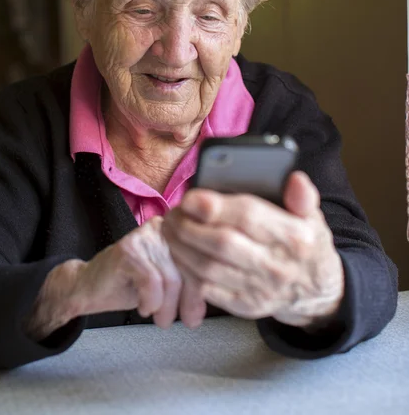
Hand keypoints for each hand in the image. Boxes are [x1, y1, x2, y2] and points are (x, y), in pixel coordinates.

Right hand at [73, 216, 203, 327]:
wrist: (90, 287)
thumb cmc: (131, 285)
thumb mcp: (169, 281)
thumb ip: (191, 280)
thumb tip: (218, 293)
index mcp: (177, 230)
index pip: (201, 258)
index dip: (203, 289)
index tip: (197, 314)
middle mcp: (162, 226)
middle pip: (189, 268)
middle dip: (189, 300)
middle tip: (185, 322)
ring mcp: (144, 236)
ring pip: (171, 278)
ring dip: (167, 306)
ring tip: (160, 318)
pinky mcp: (128, 249)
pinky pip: (152, 282)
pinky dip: (150, 301)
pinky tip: (144, 307)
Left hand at [162, 172, 344, 327]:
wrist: (314, 290)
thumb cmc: (305, 244)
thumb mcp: (312, 216)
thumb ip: (302, 196)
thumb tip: (295, 178)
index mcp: (294, 237)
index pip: (247, 217)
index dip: (213, 206)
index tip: (190, 198)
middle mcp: (277, 266)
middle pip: (222, 243)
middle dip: (189, 226)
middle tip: (173, 214)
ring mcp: (260, 290)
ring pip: (208, 268)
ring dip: (181, 247)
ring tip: (170, 231)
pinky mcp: (245, 306)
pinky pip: (206, 289)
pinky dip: (186, 269)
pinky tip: (179, 253)